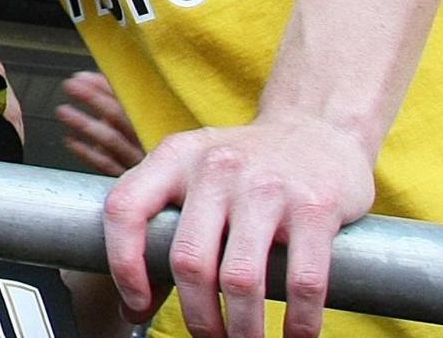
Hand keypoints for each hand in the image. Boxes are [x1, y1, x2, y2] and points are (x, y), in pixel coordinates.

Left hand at [58, 70, 146, 177]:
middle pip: (119, 116)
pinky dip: (86, 152)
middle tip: (71, 86)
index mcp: (151, 122)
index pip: (128, 99)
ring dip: (84, 123)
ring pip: (111, 140)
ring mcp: (139, 161)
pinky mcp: (128, 177)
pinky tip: (70, 140)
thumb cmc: (145, 143)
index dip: (103, 87)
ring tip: (63, 111)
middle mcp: (147, 139)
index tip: (82, 77)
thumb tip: (90, 78)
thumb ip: (117, 100)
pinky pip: (106, 164)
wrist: (163, 182)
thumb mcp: (136, 119)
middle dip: (92, 98)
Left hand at [102, 115, 373, 337]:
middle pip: (189, 260)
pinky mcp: (315, 206)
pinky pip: (304, 282)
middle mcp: (215, 167)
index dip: (123, 265)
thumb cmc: (246, 165)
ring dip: (243, 329)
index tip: (136, 306)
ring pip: (241, 280)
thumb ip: (167, 225)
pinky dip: (298, 323)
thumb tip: (138, 305)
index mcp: (173, 157)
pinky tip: (295, 336)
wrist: (319, 126)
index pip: (125, 209)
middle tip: (206, 337)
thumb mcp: (194, 174)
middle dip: (197, 316)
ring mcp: (267, 186)